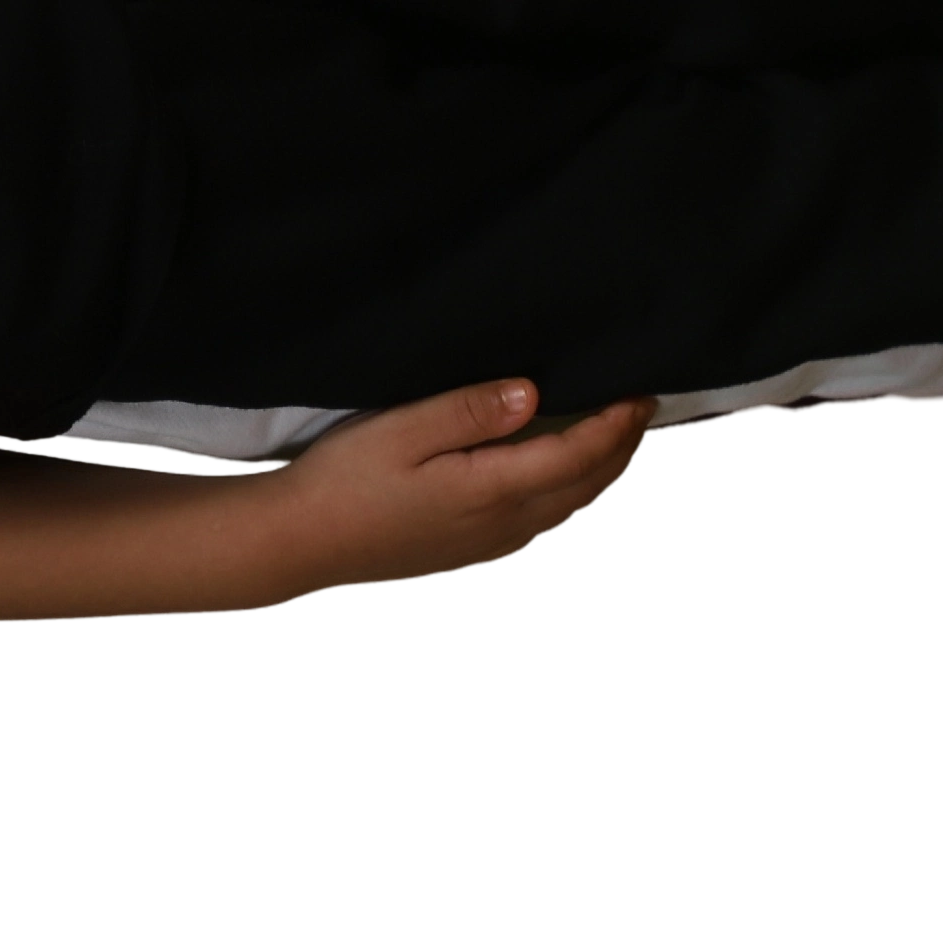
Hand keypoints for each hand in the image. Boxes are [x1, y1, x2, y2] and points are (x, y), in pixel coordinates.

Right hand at [251, 377, 656, 597]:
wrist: (300, 542)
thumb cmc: (342, 480)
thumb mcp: (400, 430)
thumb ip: (469, 412)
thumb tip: (534, 394)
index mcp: (491, 489)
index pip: (576, 453)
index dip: (613, 423)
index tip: (640, 392)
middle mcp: (503, 523)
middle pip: (583, 484)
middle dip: (619, 447)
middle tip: (642, 409)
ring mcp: (488, 542)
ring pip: (567, 506)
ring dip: (599, 473)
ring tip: (617, 440)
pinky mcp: (470, 550)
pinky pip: (542, 520)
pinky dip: (570, 494)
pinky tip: (561, 482)